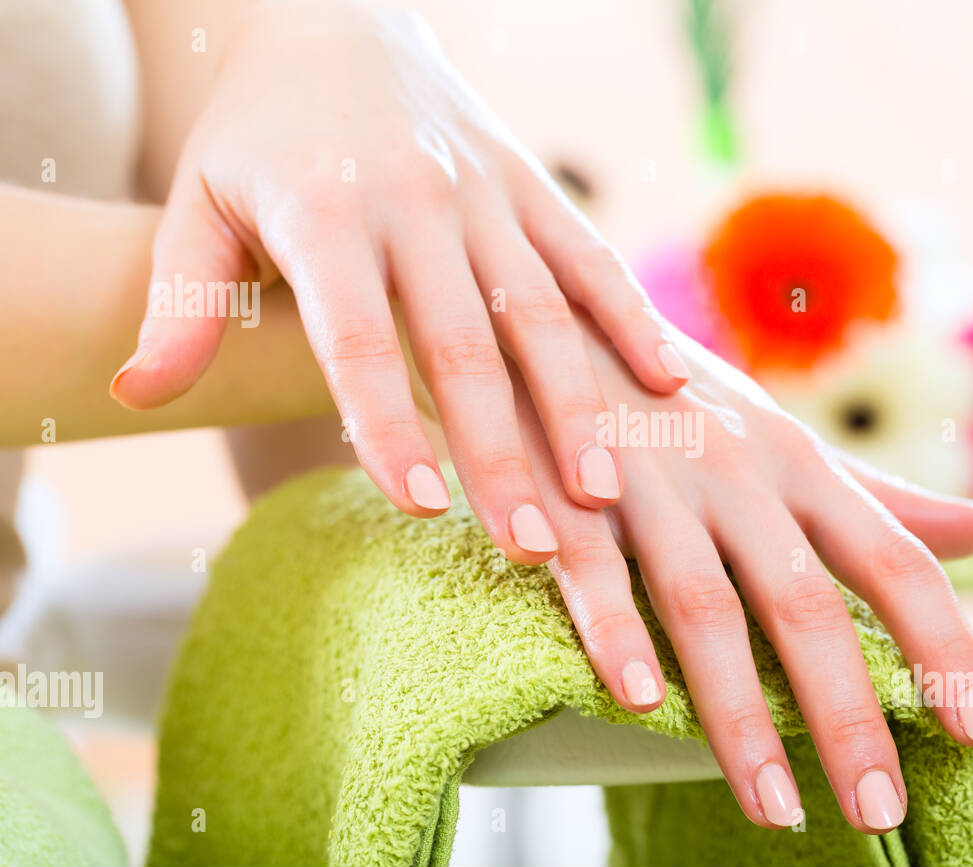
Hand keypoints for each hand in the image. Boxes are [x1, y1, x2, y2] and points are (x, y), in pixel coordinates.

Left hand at [110, 0, 686, 563]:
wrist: (338, 23)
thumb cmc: (261, 137)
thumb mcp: (200, 203)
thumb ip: (178, 298)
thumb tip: (136, 392)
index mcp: (325, 214)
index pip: (359, 339)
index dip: (389, 424)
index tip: (423, 508)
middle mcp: (415, 203)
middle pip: (465, 344)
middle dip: (502, 450)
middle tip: (533, 545)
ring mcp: (486, 194)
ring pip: (543, 311)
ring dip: (578, 405)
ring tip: (606, 493)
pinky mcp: (534, 188)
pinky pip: (592, 259)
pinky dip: (632, 320)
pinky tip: (672, 387)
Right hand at [514, 320, 972, 833]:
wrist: (552, 317)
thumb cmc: (680, 394)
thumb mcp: (786, 438)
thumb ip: (878, 497)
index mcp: (800, 466)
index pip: (894, 562)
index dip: (945, 646)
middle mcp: (739, 475)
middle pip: (807, 605)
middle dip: (848, 713)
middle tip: (881, 807)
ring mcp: (653, 482)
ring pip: (706, 607)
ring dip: (740, 714)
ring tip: (776, 807)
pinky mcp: (566, 492)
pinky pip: (594, 571)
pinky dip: (615, 635)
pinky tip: (640, 704)